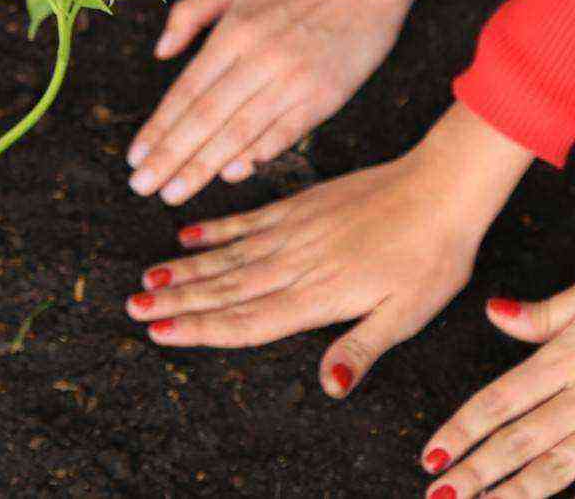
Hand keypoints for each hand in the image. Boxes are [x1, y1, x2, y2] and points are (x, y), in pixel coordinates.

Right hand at [125, 103, 532, 394]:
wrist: (441, 188)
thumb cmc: (431, 257)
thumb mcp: (408, 314)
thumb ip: (361, 347)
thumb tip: (329, 385)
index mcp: (319, 295)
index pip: (248, 320)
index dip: (201, 328)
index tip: (160, 334)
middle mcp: (296, 263)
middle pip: (226, 289)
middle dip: (176, 301)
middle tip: (132, 308)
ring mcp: (295, 231)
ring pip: (228, 256)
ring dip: (184, 269)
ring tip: (146, 280)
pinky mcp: (301, 205)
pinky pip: (248, 220)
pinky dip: (216, 230)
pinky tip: (187, 235)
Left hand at [126, 0, 446, 205]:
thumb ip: (190, 14)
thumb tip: (160, 53)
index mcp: (233, 33)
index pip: (186, 91)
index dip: (158, 128)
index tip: (135, 157)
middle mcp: (258, 58)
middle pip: (205, 117)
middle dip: (170, 156)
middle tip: (142, 187)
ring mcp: (292, 79)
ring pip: (239, 131)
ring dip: (203, 165)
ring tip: (173, 193)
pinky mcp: (324, 95)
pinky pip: (285, 131)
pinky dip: (258, 154)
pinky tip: (232, 175)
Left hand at [420, 258, 574, 498]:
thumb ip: (542, 313)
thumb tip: (492, 313)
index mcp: (566, 356)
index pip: (498, 400)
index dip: (461, 429)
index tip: (431, 452)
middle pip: (518, 441)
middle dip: (474, 472)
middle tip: (438, 494)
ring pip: (556, 469)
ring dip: (514, 494)